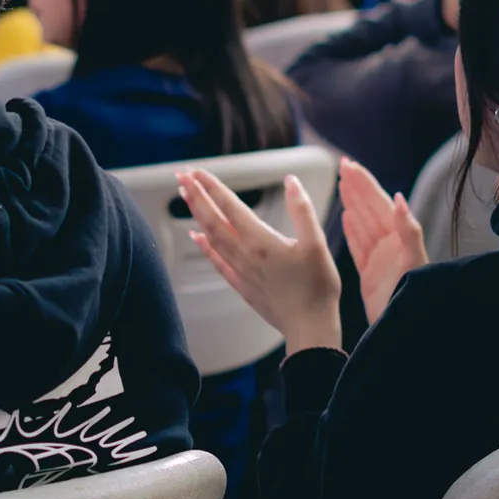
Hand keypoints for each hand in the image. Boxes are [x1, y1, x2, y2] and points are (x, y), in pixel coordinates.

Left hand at [178, 167, 342, 353]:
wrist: (309, 327)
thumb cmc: (317, 287)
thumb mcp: (317, 243)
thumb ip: (302, 210)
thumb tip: (291, 181)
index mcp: (261, 241)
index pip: (231, 206)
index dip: (213, 187)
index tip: (197, 171)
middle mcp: (245, 254)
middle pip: (214, 219)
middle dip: (196, 196)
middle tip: (181, 176)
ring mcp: (240, 271)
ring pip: (211, 237)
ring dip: (197, 215)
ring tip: (185, 197)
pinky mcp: (242, 285)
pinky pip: (217, 262)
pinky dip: (204, 247)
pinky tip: (195, 237)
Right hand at [339, 157, 426, 325]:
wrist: (406, 327)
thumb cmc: (414, 295)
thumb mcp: (414, 261)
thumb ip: (409, 230)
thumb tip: (400, 199)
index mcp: (400, 237)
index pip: (379, 203)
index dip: (364, 183)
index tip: (350, 165)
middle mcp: (390, 244)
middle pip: (369, 208)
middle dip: (356, 187)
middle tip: (342, 166)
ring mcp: (380, 258)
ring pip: (362, 223)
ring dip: (352, 203)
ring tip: (342, 185)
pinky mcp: (370, 273)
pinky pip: (359, 246)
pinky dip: (352, 230)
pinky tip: (345, 217)